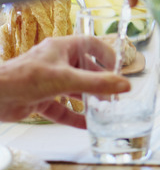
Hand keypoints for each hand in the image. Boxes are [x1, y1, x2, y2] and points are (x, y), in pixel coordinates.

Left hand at [0, 36, 129, 127]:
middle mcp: (56, 63)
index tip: (118, 67)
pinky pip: (61, 108)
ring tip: (104, 110)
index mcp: (62, 48)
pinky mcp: (39, 99)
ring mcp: (47, 82)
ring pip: (73, 90)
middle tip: (113, 93)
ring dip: (87, 100)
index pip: (90, 44)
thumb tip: (124, 85)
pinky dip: (73, 116)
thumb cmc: (24, 78)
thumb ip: (96, 83)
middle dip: (99, 82)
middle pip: (84, 69)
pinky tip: (85, 125)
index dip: (105, 53)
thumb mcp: (66, 79)